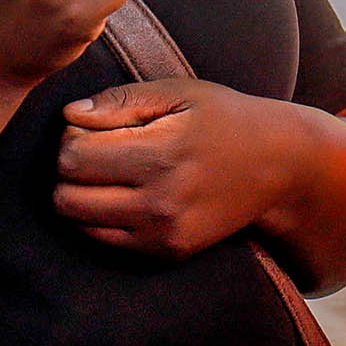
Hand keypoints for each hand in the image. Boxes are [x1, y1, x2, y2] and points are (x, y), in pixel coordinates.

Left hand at [54, 79, 296, 258]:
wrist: (278, 166)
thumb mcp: (179, 92)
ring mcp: (163, 234)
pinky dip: (100, 216)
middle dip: (68, 169)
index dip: (71, 135)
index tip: (92, 125)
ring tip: (109, 171)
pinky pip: (103, 239)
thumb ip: (121, 101)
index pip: (73, 156)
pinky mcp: (167, 252)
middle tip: (96, 148)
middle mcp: (160, 202)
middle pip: (66, 196)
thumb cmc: (224, 118)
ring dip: (80, 194)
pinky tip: (126, 192)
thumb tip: (70, 115)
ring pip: (78, 222)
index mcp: (162, 154)